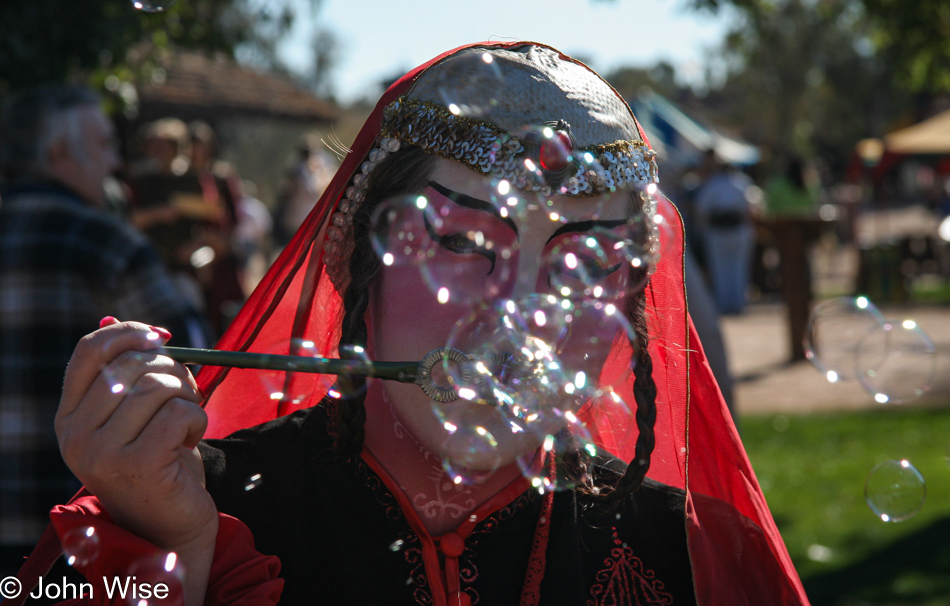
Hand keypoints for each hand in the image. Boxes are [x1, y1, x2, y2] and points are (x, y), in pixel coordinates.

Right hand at [55, 319, 216, 600]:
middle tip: (186, 392)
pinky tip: (189, 439)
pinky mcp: (135, 466)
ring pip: (158, 387)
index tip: (160, 337)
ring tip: (187, 420)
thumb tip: (117, 319)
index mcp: (70, 415)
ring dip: (187, 397)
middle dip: (172, 369)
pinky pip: (178, 413)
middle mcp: (75, 434)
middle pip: (131, 364)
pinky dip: (196, 419)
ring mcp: (101, 452)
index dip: (128, 332)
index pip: (88, 351)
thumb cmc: (160, 461)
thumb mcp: (136, 414)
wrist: (172, 523)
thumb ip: (128, 373)